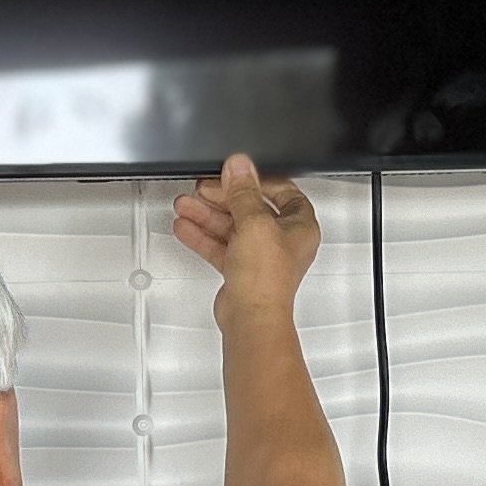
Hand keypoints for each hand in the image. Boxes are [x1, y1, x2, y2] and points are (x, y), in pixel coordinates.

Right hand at [171, 152, 318, 311]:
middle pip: (252, 208)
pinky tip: (187, 227)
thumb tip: (239, 166)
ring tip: (186, 205)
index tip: (238, 174)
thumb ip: (243, 192)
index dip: (260, 181)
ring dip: (208, 215)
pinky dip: (203, 236)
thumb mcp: (254, 223)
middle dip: (224, 197)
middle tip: (204, 187)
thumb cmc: (266, 280)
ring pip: (232, 227)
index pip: (284, 193)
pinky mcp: (242, 270)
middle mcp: (283, 241)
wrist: (251, 318)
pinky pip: (221, 246)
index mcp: (300, 227)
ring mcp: (261, 256)